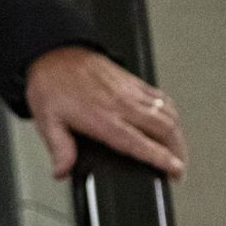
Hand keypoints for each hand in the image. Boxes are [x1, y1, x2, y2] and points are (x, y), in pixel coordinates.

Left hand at [26, 45, 187, 180]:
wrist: (54, 53)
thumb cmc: (51, 84)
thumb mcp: (48, 121)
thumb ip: (59, 149)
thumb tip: (62, 171)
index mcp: (102, 118)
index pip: (139, 143)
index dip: (161, 158)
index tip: (175, 170)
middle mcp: (122, 104)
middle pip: (164, 128)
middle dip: (178, 151)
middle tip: (178, 168)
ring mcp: (130, 92)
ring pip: (167, 113)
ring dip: (177, 134)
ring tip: (177, 150)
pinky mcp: (133, 81)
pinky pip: (161, 97)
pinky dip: (171, 112)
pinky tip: (169, 121)